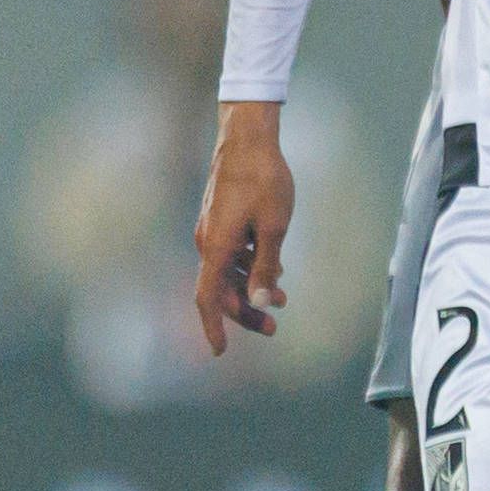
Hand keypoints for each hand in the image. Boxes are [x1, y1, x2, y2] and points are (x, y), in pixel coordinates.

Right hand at [187, 104, 296, 363]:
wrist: (248, 138)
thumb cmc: (264, 180)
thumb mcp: (274, 228)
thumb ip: (266, 267)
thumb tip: (259, 303)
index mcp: (216, 248)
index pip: (208, 298)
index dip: (213, 327)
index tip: (221, 351)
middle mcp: (208, 242)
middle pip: (222, 290)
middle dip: (246, 311)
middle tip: (274, 327)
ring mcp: (212, 230)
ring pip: (228, 272)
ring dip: (252, 288)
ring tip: (281, 299)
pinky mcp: (221, 219)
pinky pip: (231, 254)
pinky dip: (250, 267)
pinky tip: (274, 271)